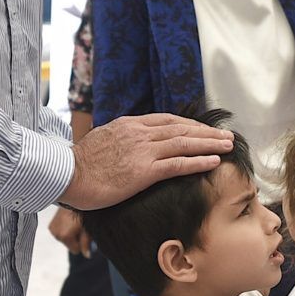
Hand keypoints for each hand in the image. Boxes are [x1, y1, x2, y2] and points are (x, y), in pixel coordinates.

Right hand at [48, 206, 90, 256]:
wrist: (74, 195)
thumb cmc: (84, 212)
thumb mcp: (88, 228)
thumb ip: (86, 244)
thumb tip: (87, 256)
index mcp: (65, 236)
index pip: (75, 250)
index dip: (82, 243)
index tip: (84, 233)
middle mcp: (56, 234)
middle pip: (69, 245)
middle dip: (75, 238)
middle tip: (80, 226)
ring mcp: (52, 229)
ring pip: (64, 239)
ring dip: (69, 234)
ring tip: (75, 222)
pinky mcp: (51, 225)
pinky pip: (60, 233)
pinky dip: (64, 229)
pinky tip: (69, 221)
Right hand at [62, 114, 233, 210]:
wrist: (65, 174)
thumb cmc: (78, 164)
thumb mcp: (101, 140)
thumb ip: (119, 138)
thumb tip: (126, 142)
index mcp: (130, 124)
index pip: (168, 120)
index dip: (190, 125)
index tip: (205, 130)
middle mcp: (140, 133)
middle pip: (182, 128)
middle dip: (207, 132)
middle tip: (227, 135)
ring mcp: (143, 151)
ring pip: (185, 143)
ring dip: (210, 144)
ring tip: (229, 145)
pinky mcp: (144, 171)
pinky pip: (178, 164)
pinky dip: (199, 161)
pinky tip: (214, 162)